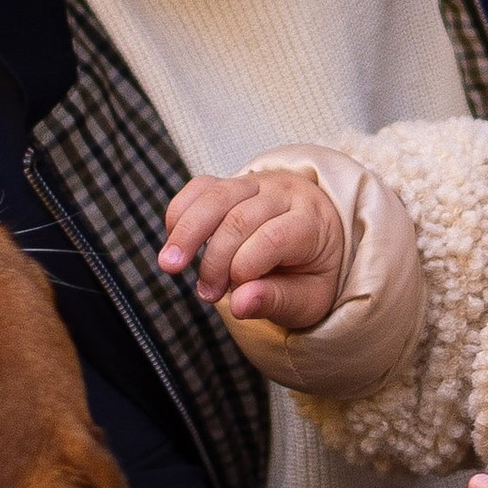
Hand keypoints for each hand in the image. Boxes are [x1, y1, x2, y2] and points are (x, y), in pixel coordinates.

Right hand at [159, 168, 345, 328]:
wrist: (318, 238)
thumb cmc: (312, 272)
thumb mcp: (308, 298)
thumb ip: (276, 301)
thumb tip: (239, 306)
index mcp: (312, 221)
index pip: (273, 238)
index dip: (245, 267)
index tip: (234, 296)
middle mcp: (286, 193)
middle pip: (240, 217)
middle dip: (215, 259)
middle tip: (207, 294)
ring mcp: (257, 182)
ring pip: (216, 196)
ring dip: (187, 232)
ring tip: (169, 265)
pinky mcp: (232, 182)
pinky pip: (200, 187)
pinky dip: (181, 212)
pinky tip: (173, 241)